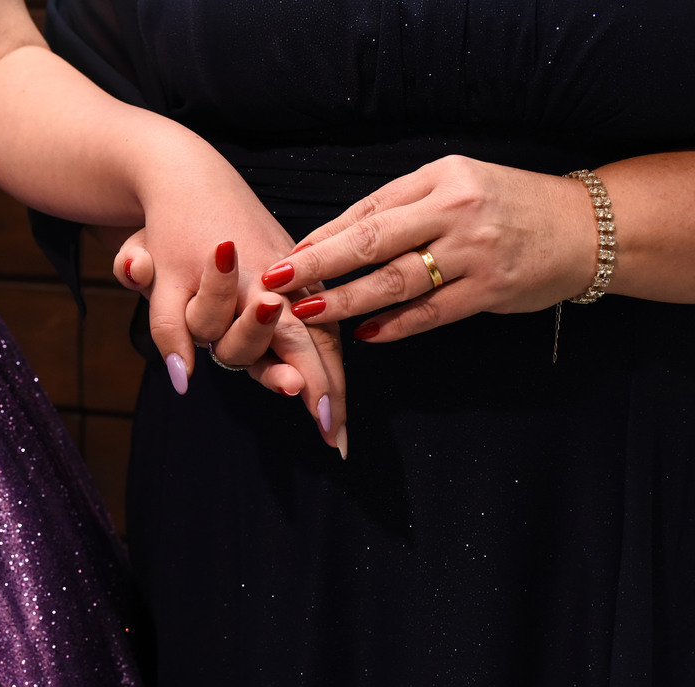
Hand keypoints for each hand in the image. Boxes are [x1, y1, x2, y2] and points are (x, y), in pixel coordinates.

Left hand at [112, 229, 347, 456]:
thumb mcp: (163, 281)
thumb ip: (172, 330)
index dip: (312, 386)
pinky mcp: (288, 273)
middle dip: (328, 394)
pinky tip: (327, 381)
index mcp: (259, 286)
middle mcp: (284, 285)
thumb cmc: (172, 229)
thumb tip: (184, 380)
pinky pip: (312, 319)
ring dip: (327, 378)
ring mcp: (290, 278)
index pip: (298, 346)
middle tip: (338, 440)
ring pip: (318, 335)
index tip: (324, 424)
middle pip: (317, 346)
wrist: (186, 177)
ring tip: (334, 423)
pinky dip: (320, 351)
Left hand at [260, 155, 597, 340]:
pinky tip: (366, 334)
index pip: (368, 209)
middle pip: (373, 241)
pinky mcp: (492, 289)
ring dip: (348, 300)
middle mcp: (456, 210)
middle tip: (276, 282)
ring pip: (397, 281)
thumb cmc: (505, 206)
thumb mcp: (455, 186)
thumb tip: (330, 239)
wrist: (584, 228)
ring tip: (310, 312)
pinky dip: (396, 325)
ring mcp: (476, 251)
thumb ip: (402, 208)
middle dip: (319, 265)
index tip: (284, 257)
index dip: (322, 237)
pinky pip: (433, 312)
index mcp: (440, 178)